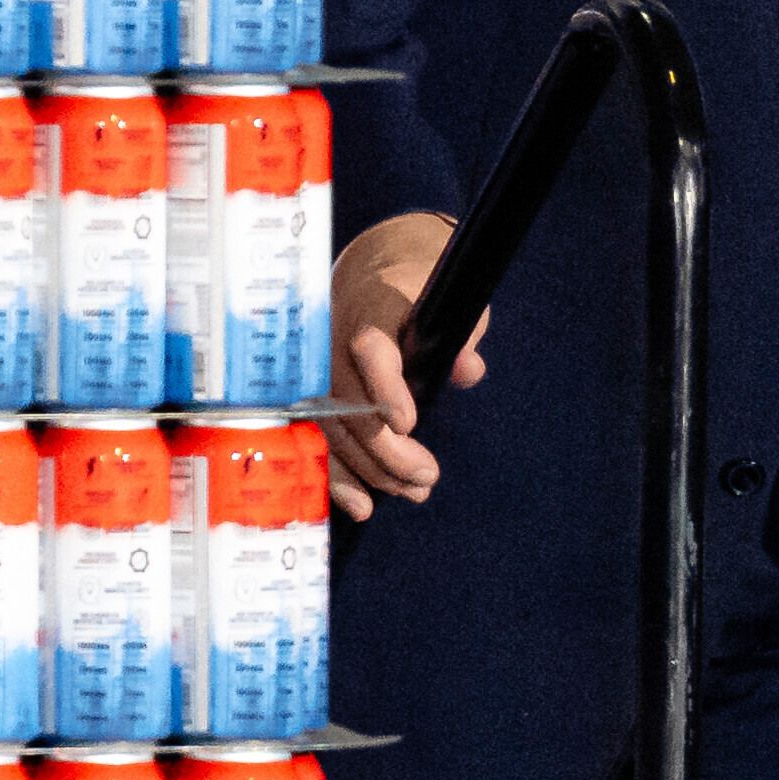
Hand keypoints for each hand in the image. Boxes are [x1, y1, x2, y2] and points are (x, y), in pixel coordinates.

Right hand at [326, 212, 471, 521]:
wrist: (371, 275)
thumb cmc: (419, 293)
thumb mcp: (450, 303)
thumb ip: (463, 336)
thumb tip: (468, 369)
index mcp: (371, 307)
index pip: (370, 347)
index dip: (385, 387)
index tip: (408, 424)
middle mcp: (332, 338)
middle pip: (347, 402)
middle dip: (385, 449)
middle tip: (427, 476)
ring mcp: (315, 369)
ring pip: (330, 429)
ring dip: (368, 470)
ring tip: (414, 492)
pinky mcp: (310, 395)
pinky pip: (317, 441)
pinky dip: (338, 476)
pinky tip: (362, 504)